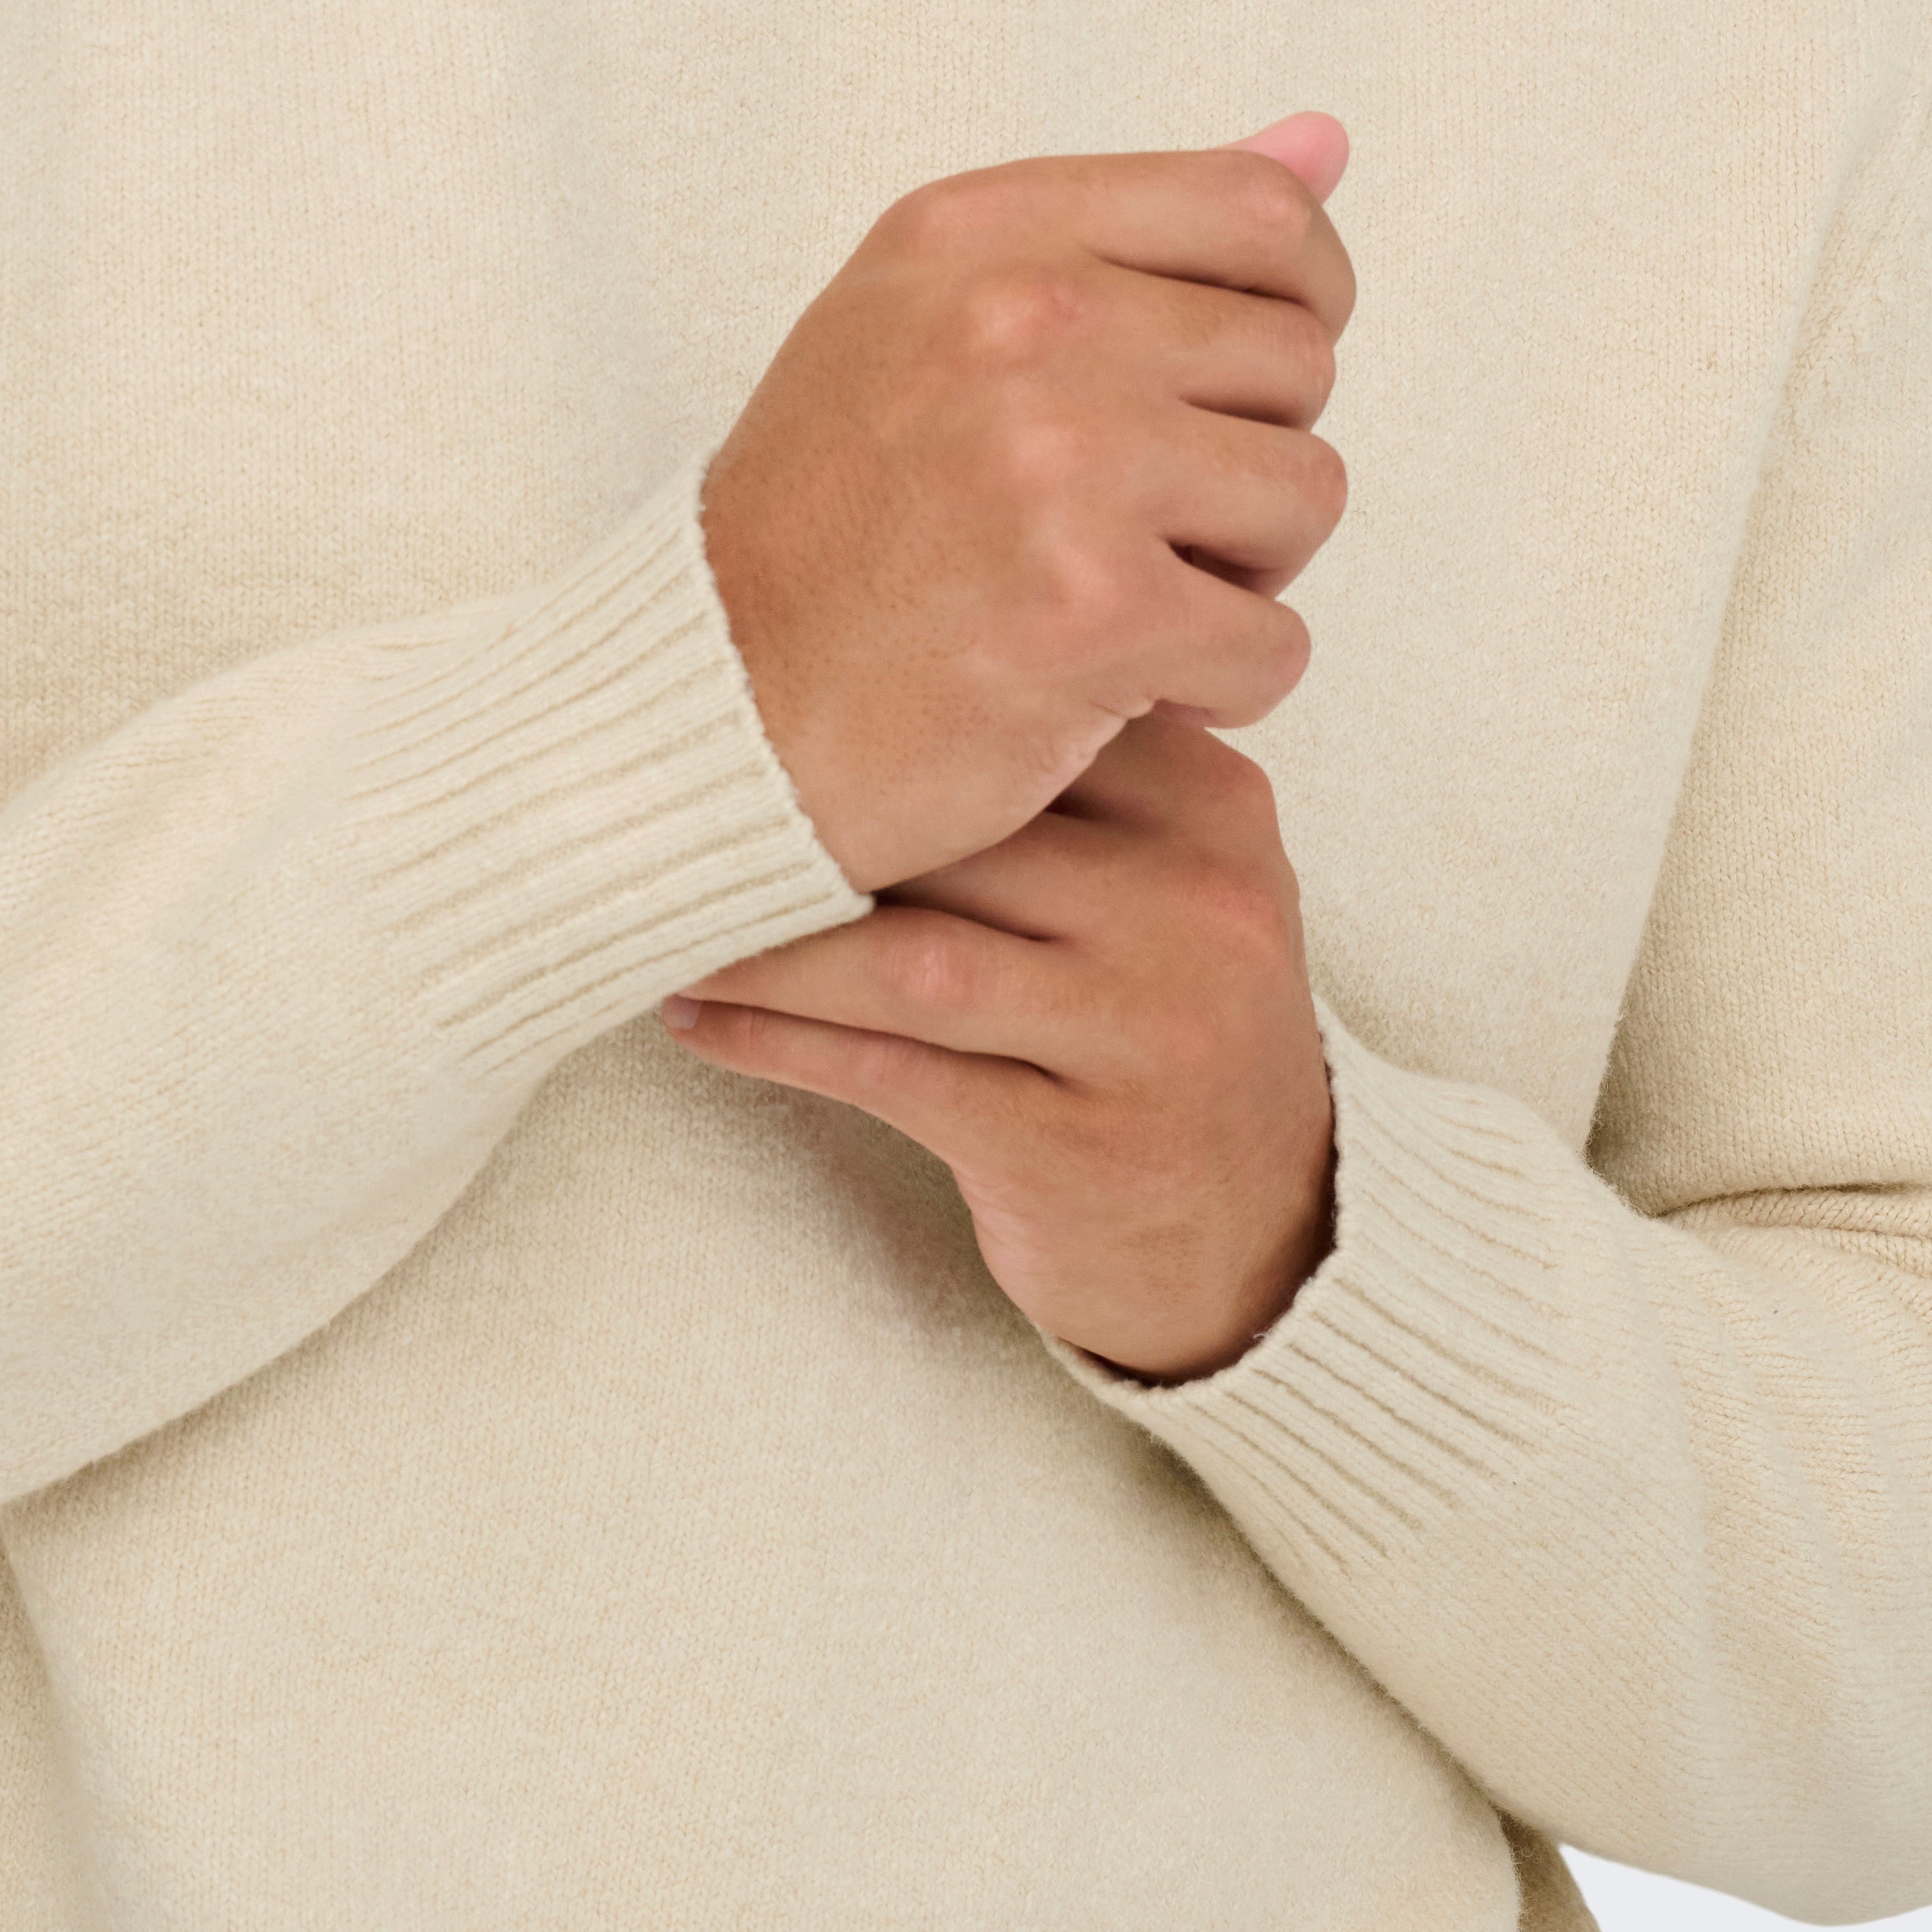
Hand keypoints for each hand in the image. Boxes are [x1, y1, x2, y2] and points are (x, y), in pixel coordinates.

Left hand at [662, 715, 1335, 1384]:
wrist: (1266, 1240)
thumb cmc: (1167, 1034)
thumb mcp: (1170, 885)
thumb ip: (1071, 790)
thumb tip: (846, 691)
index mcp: (1216, 810)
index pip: (1029, 726)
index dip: (875, 717)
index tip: (747, 709)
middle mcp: (1196, 908)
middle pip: (960, 834)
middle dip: (803, 824)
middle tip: (674, 808)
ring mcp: (1143, 1032)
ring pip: (908, 957)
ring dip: (765, 945)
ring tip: (665, 923)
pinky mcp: (1074, 1148)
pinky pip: (890, 1075)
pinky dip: (778, 1043)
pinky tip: (698, 1022)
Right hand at [702, 116, 1353, 893]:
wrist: (711, 715)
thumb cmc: (834, 529)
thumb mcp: (936, 320)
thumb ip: (1135, 229)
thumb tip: (1326, 141)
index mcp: (980, 236)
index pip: (1258, 212)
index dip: (1297, 308)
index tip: (1233, 391)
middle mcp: (1020, 321)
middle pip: (1298, 360)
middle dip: (1249, 460)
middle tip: (1141, 531)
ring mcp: (1059, 462)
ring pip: (1307, 496)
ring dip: (1245, 576)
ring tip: (1125, 604)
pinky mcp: (1092, 609)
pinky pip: (1274, 644)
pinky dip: (1219, 687)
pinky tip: (1115, 692)